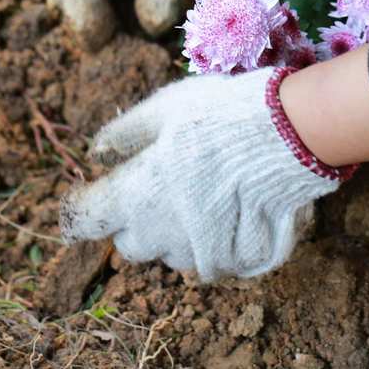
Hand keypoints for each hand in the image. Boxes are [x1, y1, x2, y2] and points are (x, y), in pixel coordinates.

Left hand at [59, 68, 353, 281]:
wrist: (287, 135)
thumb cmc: (220, 115)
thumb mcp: (163, 108)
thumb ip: (124, 134)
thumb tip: (96, 153)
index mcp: (133, 197)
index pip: (84, 219)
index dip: (82, 207)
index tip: (90, 193)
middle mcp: (159, 233)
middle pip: (130, 245)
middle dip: (136, 223)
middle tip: (157, 189)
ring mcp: (199, 252)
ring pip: (172, 254)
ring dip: (176, 234)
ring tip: (201, 195)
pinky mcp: (234, 260)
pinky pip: (214, 259)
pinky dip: (215, 242)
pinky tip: (231, 210)